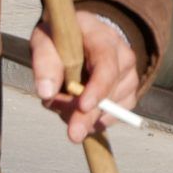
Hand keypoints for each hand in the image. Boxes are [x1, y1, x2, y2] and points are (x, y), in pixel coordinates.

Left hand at [30, 11, 142, 143]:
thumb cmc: (60, 39)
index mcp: (102, 37)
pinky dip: (93, 120)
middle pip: (111, 91)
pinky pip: (113, 116)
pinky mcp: (128, 93)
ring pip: (112, 107)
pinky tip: (75, 110)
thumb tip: (46, 93)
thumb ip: (44, 62)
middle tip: (73, 134)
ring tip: (60, 102)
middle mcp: (122, 55)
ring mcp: (129, 75)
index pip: (106, 64)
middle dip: (90, 115)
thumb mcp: (44, 40)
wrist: (79, 38)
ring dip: (83, 114)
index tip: (83, 106)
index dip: (97, 87)